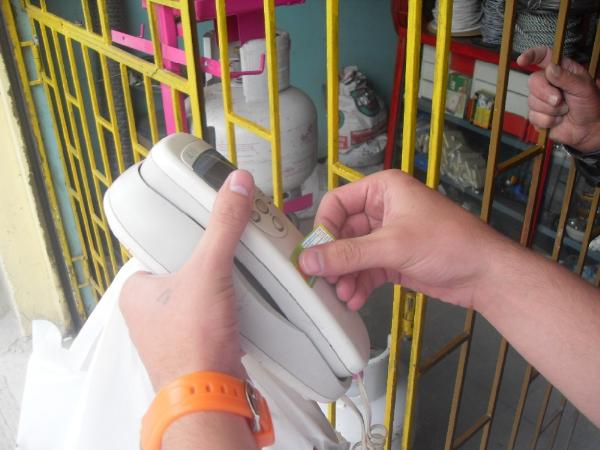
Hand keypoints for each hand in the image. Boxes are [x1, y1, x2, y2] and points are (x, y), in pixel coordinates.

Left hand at [119, 170, 254, 390]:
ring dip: (217, 289)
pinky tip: (237, 309)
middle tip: (224, 258)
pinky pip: (209, 317)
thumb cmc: (192, 341)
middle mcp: (148, 313)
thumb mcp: (209, 268)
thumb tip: (234, 186)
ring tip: (233, 283)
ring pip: (197, 295)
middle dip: (206, 265)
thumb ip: (223, 224)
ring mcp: (170, 332)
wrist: (210, 393)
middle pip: (183, 270)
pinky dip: (224, 311)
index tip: (202, 231)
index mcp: (136, 290)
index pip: (159, 248)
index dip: (184, 238)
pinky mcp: (193, 346)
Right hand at [299, 170, 507, 310]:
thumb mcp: (393, 246)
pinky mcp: (394, 259)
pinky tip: (355, 300)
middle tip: (326, 281)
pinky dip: (359, 284)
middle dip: (335, 259)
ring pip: (353, 254)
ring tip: (343, 295)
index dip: (324, 227)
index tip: (316, 254)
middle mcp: (383, 209)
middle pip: (343, 232)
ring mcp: (388, 236)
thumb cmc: (448, 244)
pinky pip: (366, 269)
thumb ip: (348, 254)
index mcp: (383, 189)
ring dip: (346, 275)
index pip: (338, 203)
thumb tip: (307, 261)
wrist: (485, 275)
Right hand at [517, 46, 599, 151]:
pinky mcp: (536, 115)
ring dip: (551, 110)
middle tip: (560, 100)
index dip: (531, 56)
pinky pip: (534, 117)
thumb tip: (549, 69)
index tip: (522, 60)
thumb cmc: (589, 105)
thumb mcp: (583, 88)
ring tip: (564, 110)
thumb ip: (566, 78)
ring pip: (532, 102)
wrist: (588, 129)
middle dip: (546, 94)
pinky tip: (558, 120)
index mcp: (560, 70)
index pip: (543, 57)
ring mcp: (540, 99)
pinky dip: (549, 121)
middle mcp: (548, 83)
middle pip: (533, 82)